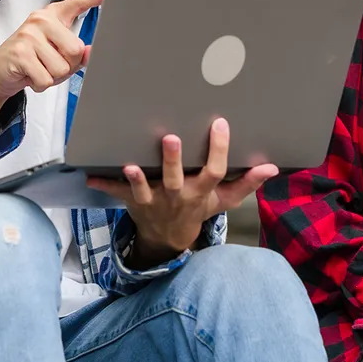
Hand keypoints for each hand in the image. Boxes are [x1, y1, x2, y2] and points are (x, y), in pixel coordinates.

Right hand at [0, 0, 103, 120]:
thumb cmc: (28, 61)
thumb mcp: (54, 54)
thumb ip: (75, 52)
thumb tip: (90, 53)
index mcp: (51, 17)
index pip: (76, 3)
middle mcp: (41, 21)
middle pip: (75, 50)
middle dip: (67, 66)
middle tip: (49, 64)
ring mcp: (29, 35)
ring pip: (61, 68)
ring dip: (52, 77)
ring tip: (38, 69)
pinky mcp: (21, 53)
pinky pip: (45, 79)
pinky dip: (40, 84)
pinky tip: (29, 75)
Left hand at [88, 118, 277, 263]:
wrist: (169, 238)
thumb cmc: (198, 209)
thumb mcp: (224, 200)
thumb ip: (246, 184)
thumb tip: (272, 167)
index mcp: (201, 192)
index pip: (214, 171)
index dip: (218, 149)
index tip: (218, 123)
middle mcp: (177, 195)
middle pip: (175, 179)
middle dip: (172, 160)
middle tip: (170, 138)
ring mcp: (154, 200)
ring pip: (144, 189)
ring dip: (137, 177)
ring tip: (130, 163)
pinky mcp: (133, 201)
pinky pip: (117, 193)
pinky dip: (105, 185)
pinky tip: (90, 176)